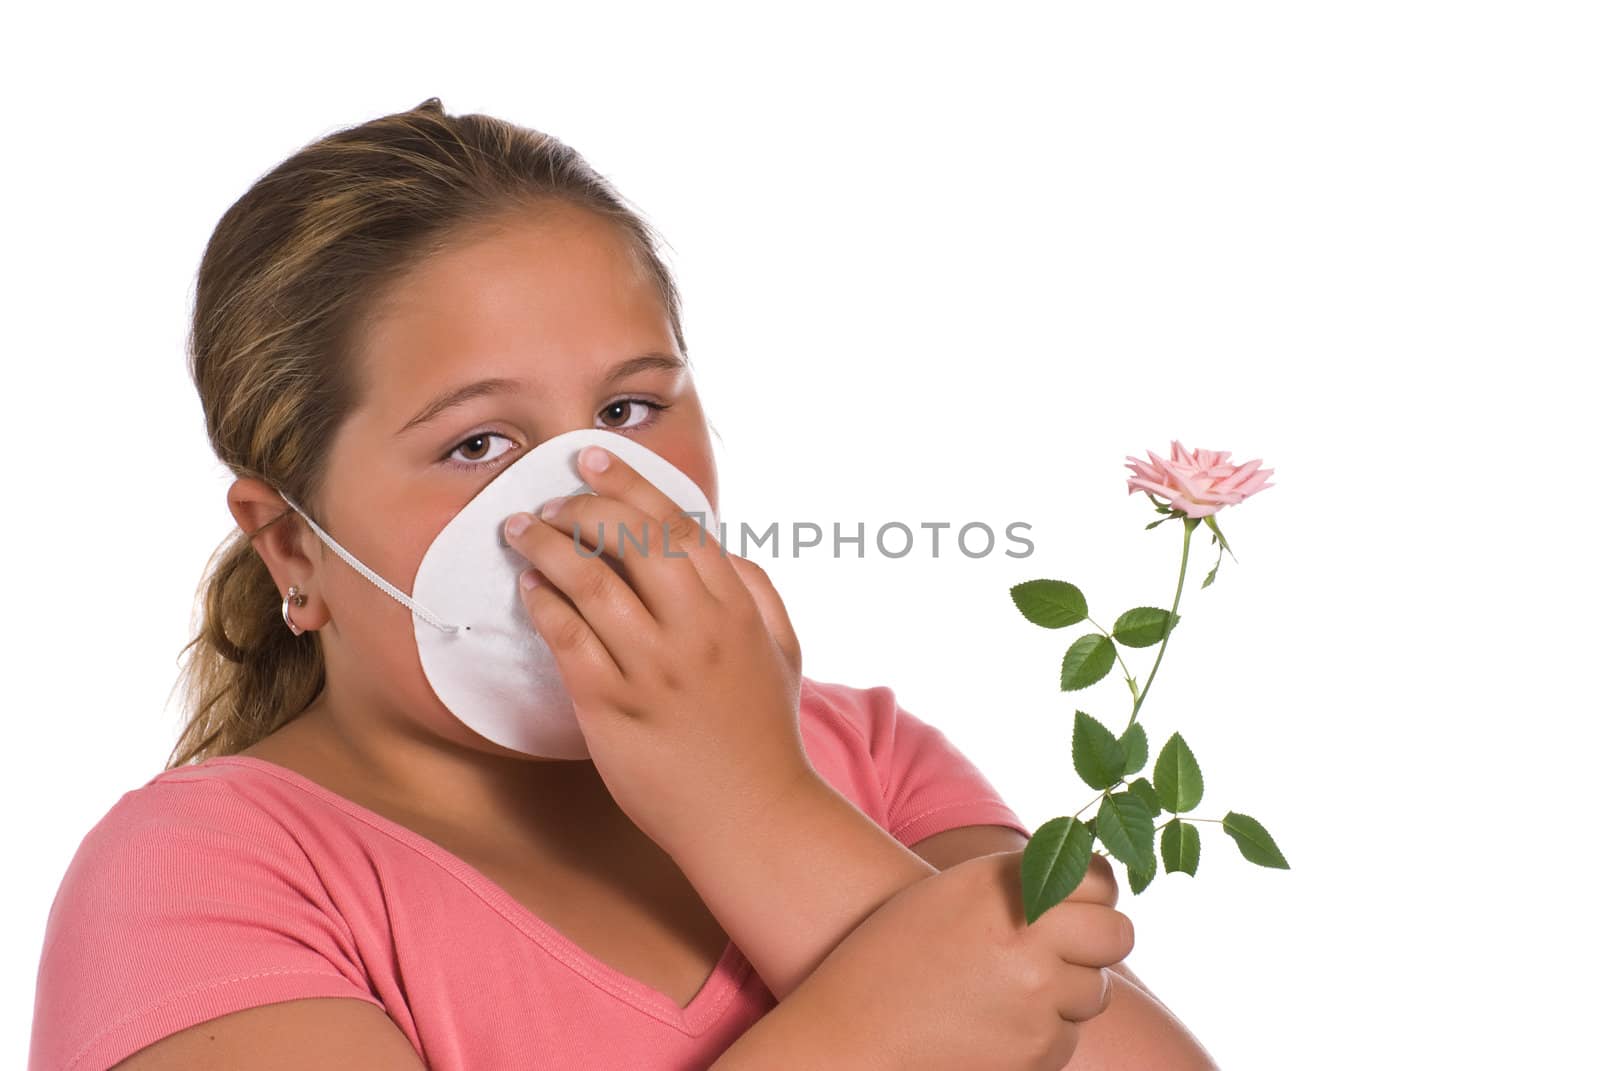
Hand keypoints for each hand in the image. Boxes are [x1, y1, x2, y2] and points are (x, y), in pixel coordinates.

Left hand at [503, 444, 812, 856]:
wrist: (751, 818)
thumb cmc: (764, 736)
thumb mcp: (785, 651)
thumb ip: (757, 590)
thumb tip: (720, 547)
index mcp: (736, 609)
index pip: (677, 523)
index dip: (630, 483)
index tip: (593, 459)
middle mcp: (695, 630)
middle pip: (631, 538)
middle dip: (583, 505)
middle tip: (553, 499)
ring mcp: (652, 668)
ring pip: (591, 581)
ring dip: (548, 546)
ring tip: (521, 531)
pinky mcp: (612, 707)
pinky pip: (567, 638)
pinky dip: (543, 603)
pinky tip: (529, 588)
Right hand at [776, 849, 1133, 1070]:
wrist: (852, 1032)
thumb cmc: (895, 954)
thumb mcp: (954, 894)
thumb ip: (1023, 882)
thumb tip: (1093, 880)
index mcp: (1005, 888)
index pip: (1098, 879)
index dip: (1095, 891)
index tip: (1081, 900)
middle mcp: (1029, 938)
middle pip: (1117, 934)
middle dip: (1098, 942)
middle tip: (1066, 948)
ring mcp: (1038, 998)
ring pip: (1094, 992)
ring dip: (1067, 992)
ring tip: (1008, 990)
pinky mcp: (1037, 1051)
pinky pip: (1067, 1037)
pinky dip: (1043, 1034)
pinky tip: (994, 1025)